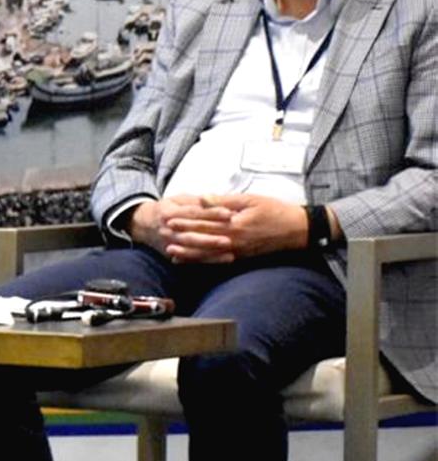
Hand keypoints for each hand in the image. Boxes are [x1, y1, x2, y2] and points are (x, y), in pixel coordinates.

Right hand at [128, 194, 235, 262]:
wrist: (143, 224)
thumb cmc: (168, 208)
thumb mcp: (178, 200)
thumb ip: (196, 201)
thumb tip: (216, 200)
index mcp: (169, 212)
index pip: (193, 213)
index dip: (211, 213)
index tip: (229, 213)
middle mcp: (167, 230)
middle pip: (191, 234)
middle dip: (210, 238)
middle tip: (230, 239)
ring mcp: (168, 244)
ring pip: (191, 249)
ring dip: (210, 251)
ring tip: (230, 253)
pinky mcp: (172, 255)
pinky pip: (192, 259)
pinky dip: (208, 260)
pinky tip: (224, 259)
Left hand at [130, 193, 310, 262]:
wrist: (298, 230)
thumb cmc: (276, 211)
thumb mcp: (251, 200)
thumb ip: (225, 201)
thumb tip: (203, 199)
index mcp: (235, 224)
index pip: (205, 222)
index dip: (186, 221)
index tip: (169, 218)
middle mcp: (234, 240)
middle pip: (202, 238)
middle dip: (181, 236)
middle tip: (162, 234)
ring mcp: (237, 252)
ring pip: (207, 254)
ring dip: (188, 253)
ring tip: (170, 251)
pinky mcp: (241, 258)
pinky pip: (217, 261)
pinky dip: (202, 262)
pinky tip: (190, 261)